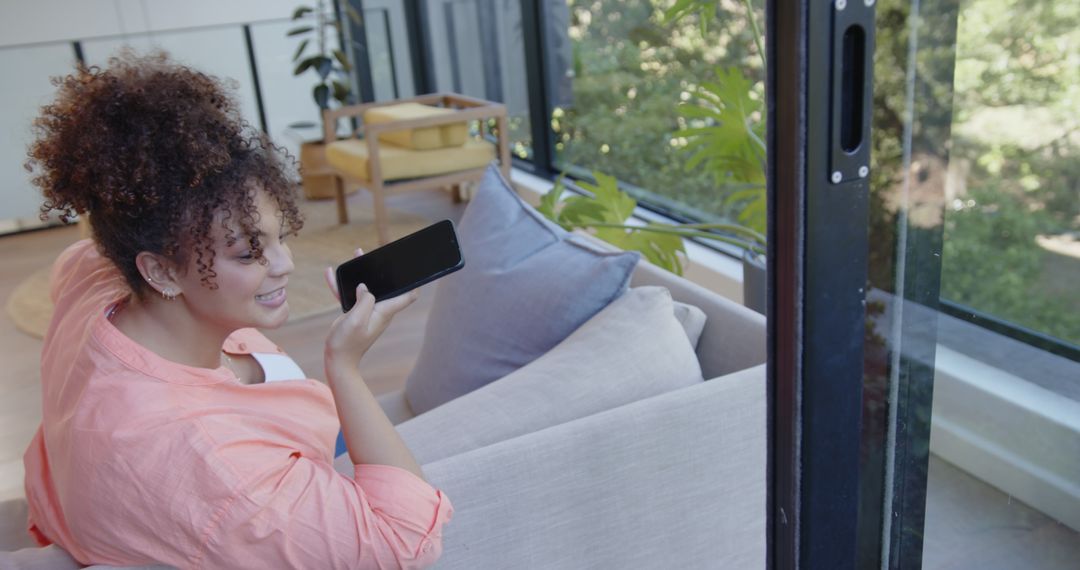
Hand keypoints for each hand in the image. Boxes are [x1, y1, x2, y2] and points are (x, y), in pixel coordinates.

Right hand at [323, 248, 420, 372]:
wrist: (337, 358)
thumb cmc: (348, 342)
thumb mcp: (357, 320)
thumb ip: (364, 300)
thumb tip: (364, 287)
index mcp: (384, 311)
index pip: (407, 296)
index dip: (414, 284)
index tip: (415, 270)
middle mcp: (378, 309)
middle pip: (385, 285)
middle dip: (383, 270)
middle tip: (378, 254)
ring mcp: (366, 310)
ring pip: (365, 287)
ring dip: (360, 272)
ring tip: (355, 255)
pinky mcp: (354, 312)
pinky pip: (349, 295)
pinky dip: (341, 285)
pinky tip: (330, 273)